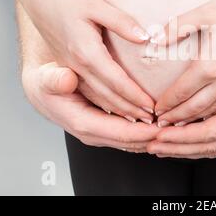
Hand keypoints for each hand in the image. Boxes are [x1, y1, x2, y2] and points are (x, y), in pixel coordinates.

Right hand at [22, 62, 159, 151]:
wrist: (41, 84)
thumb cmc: (45, 80)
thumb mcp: (45, 76)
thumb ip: (53, 80)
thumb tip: (64, 81)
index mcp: (79, 121)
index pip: (116, 131)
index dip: (140, 131)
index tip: (160, 125)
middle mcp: (91, 131)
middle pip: (127, 139)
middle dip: (151, 136)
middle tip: (174, 129)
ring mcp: (98, 130)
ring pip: (129, 138)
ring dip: (150, 135)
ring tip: (171, 128)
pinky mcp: (104, 124)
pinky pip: (126, 131)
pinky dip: (142, 131)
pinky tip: (158, 125)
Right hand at [25, 0, 154, 122]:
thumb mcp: (94, 2)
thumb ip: (120, 21)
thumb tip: (145, 37)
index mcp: (85, 52)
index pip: (116, 82)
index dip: (135, 97)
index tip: (152, 108)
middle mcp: (77, 67)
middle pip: (108, 98)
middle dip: (131, 113)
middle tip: (153, 124)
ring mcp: (72, 70)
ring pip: (98, 100)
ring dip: (120, 115)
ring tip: (141, 123)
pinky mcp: (71, 69)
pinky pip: (90, 95)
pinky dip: (107, 108)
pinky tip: (120, 113)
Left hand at [148, 56, 215, 158]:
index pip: (213, 130)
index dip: (185, 133)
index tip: (161, 132)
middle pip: (208, 144)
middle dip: (177, 146)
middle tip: (149, 143)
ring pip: (212, 146)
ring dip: (185, 148)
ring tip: (160, 145)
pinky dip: (198, 143)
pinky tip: (186, 141)